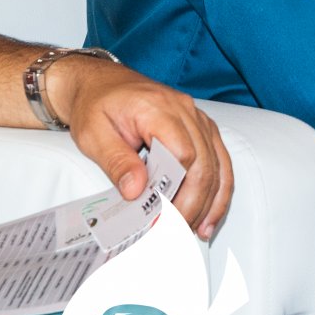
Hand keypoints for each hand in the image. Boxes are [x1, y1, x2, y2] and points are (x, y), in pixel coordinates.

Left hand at [47, 57, 233, 239]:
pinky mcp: (202, 127)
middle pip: (204, 161)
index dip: (176, 187)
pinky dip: (219, 188)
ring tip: (200, 230)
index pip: (182, 151)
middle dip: (195, 201)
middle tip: (177, 232)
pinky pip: (220, 158)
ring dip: (212, 199)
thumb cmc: (96, 107)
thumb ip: (117, 161)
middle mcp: (186, 111)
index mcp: (157, 109)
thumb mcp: (93, 135)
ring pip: (218, 162)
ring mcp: (198, 118)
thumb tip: (137, 191)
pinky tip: (211, 213)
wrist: (101, 83)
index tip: (161, 216)